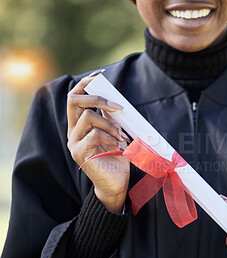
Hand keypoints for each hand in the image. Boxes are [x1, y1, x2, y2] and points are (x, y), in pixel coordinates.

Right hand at [67, 71, 129, 213]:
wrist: (117, 184)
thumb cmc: (117, 159)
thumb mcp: (114, 133)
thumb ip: (109, 118)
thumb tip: (111, 100)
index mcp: (80, 125)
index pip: (75, 97)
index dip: (85, 82)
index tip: (100, 74)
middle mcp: (73, 131)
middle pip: (73, 100)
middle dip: (97, 97)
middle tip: (118, 107)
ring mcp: (74, 142)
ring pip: (88, 117)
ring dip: (111, 124)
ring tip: (122, 138)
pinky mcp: (80, 153)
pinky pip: (94, 134)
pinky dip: (111, 137)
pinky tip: (118, 147)